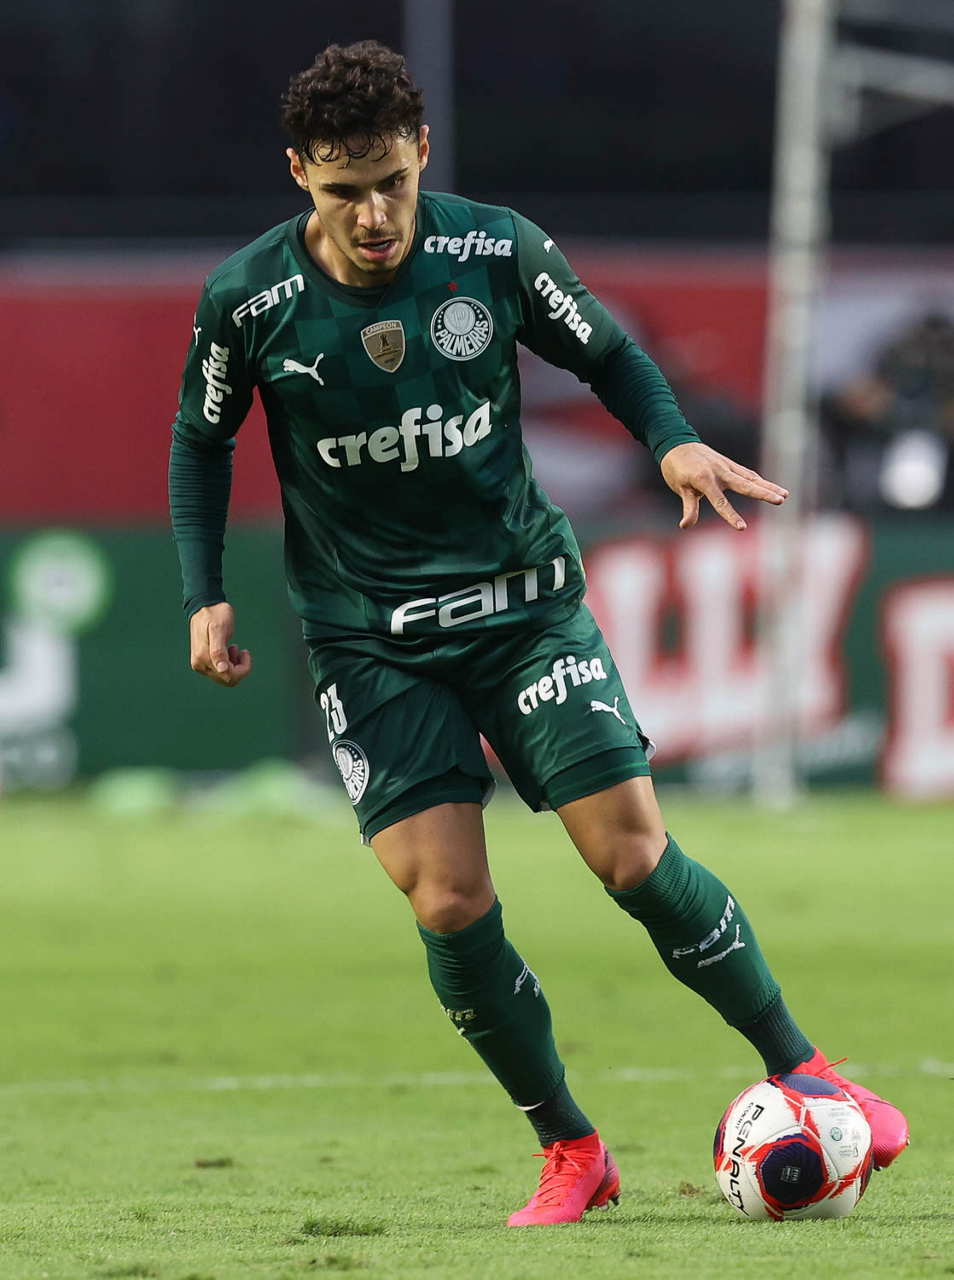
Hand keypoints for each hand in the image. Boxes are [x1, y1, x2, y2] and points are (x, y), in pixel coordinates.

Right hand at [189, 602, 252, 687]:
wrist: (205, 605)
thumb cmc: (214, 614)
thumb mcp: (219, 629)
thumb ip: (218, 651)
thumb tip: (222, 669)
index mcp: (203, 658)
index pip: (229, 676)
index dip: (243, 669)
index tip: (245, 652)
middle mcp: (200, 664)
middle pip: (227, 679)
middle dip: (239, 668)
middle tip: (242, 650)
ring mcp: (200, 663)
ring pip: (225, 676)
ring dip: (234, 665)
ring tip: (235, 647)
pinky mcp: (203, 660)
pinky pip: (220, 670)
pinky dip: (229, 662)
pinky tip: (230, 649)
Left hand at [659, 442, 787, 530]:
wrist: (677, 443)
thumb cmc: (676, 469)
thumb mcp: (680, 488)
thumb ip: (688, 507)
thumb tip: (685, 525)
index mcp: (704, 479)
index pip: (719, 501)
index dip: (730, 515)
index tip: (741, 528)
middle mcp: (719, 471)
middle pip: (745, 485)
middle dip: (763, 493)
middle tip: (780, 500)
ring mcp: (726, 466)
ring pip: (751, 478)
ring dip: (768, 486)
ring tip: (785, 495)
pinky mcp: (730, 464)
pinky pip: (747, 474)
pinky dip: (760, 481)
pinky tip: (773, 488)